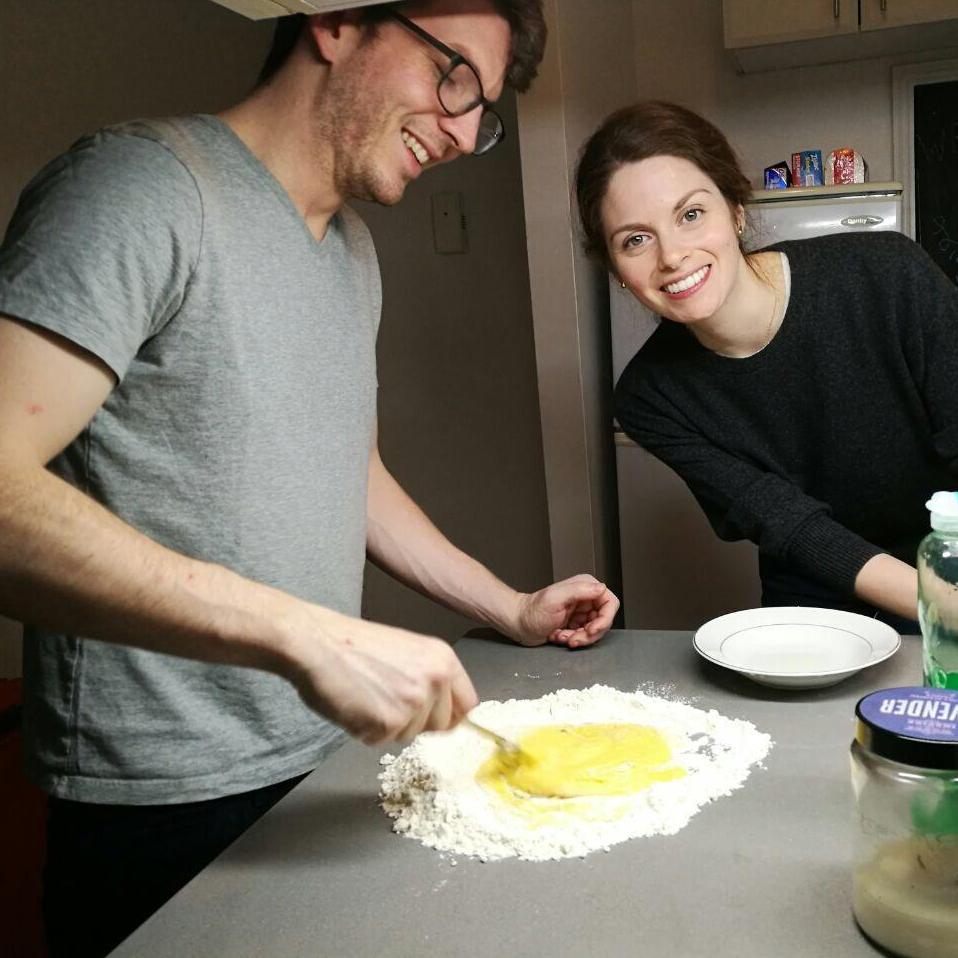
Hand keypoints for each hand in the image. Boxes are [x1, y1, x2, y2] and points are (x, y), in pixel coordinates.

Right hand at [281, 609, 477, 745]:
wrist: (318, 643)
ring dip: (387, 726)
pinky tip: (354, 705)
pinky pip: (381, 741)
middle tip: (385, 699)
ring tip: (366, 696)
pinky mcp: (388, 722)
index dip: (450, 716)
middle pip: (440, 726)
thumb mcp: (408, 652)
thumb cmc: (354, 645)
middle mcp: (435, 680)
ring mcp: (413, 703)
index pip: (467, 705)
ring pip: (409, 735)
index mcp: (443, 659)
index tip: (436, 720)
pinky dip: (365, 730)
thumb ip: (429, 678)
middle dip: (415, 723)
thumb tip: (443, 713)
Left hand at [512, 574, 618, 648]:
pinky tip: (559, 636)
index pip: (610, 603)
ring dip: (579, 639)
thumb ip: (579, 590)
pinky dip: (573, 640)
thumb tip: (601, 588)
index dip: (605, 620)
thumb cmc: (532, 611)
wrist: (519, 624)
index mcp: (585, 587)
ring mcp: (582, 613)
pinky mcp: (576, 624)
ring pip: (595, 631)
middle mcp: (586, 598)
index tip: (591, 630)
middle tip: (573, 639)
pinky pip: (585, 637)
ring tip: (562, 637)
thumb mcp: (555, 598)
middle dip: (589, 634)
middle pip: (604, 621)